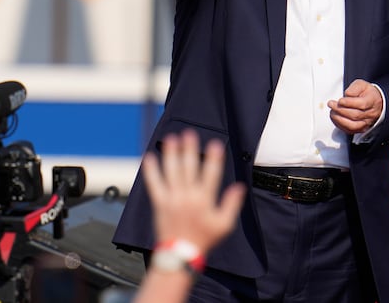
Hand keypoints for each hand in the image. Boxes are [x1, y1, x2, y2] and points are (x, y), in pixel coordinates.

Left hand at [142, 129, 245, 256]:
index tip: (215, 144)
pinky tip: (149, 158)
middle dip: (189, 149)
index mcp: (204, 200)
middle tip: (189, 134)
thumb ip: (231, 204)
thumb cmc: (203, 240)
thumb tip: (239, 187)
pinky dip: (151, 171)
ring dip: (171, 154)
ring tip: (170, 139)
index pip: (211, 174)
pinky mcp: (159, 203)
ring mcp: (172, 199)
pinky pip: (154, 184)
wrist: (180, 255)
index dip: (213, 158)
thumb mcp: (224, 225)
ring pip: (171, 172)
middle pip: (188, 168)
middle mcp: (187, 197)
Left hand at [328, 79, 382, 133]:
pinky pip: (349, 130)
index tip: (340, 100)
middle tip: (331, 104)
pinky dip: (340, 125)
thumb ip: (354, 88)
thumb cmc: (366, 93)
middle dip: (340, 110)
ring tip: (332, 111)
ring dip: (339, 119)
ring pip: (352, 125)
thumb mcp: (361, 84)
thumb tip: (347, 95)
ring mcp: (366, 123)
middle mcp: (371, 114)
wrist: (373, 102)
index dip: (349, 103)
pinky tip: (335, 118)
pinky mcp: (361, 129)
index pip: (362, 104)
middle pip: (355, 115)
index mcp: (372, 101)